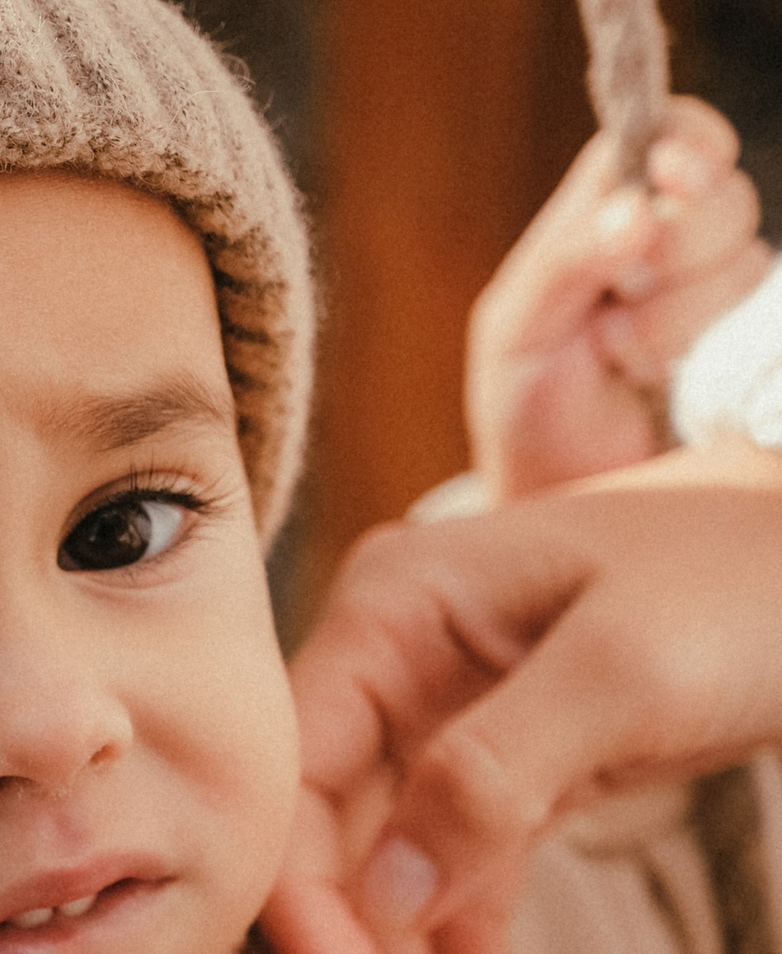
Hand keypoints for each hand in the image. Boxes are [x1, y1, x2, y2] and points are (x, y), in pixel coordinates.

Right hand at [262, 441, 781, 953]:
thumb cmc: (759, 573)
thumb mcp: (630, 666)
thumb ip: (494, 772)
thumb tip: (386, 898)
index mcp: (394, 610)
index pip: (297, 775)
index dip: (303, 903)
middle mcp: (397, 668)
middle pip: (329, 846)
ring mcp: (447, 726)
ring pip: (391, 888)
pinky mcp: (510, 780)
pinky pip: (465, 894)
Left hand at [470, 96, 766, 499]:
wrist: (565, 499)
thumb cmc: (527, 405)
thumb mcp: (516, 333)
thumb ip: (564, 262)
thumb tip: (636, 207)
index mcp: (610, 216)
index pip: (672, 136)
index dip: (688, 142)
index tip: (674, 173)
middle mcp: (678, 244)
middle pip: (721, 196)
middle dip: (675, 250)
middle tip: (616, 312)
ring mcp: (725, 294)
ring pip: (748, 263)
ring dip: (683, 320)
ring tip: (628, 363)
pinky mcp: (759, 344)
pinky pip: (772, 320)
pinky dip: (721, 354)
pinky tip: (675, 385)